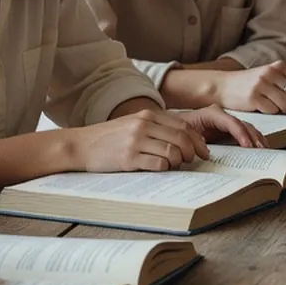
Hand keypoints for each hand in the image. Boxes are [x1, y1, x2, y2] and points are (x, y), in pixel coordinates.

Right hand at [73, 109, 209, 170]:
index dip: (198, 140)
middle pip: (182, 138)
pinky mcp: (128, 158)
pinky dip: (165, 168)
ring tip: (177, 165)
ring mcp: (136, 142)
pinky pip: (158, 164)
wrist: (81, 145)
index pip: (183, 126)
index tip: (204, 151)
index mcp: (147, 115)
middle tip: (194, 160)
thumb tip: (184, 139)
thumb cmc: (109, 137)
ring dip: (180, 161)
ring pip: (173, 152)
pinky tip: (162, 169)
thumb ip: (156, 127)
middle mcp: (144, 126)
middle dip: (193, 152)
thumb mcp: (133, 124)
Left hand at [175, 104, 265, 147]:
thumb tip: (208, 154)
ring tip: (264, 150)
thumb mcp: (185, 133)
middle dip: (253, 137)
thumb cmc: (177, 129)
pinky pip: (243, 133)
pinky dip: (252, 140)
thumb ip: (196, 142)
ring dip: (256, 139)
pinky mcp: (227, 130)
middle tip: (262, 150)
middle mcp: (222, 115)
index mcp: (212, 113)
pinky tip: (258, 148)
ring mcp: (226, 122)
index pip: (232, 123)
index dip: (241, 134)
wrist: (171, 126)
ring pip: (246, 128)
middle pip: (243, 125)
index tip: (248, 146)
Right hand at [214, 61, 285, 113]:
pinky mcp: (253, 97)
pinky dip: (272, 112)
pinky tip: (265, 109)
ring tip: (277, 109)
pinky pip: (273, 110)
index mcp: (278, 66)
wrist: (222, 86)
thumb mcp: (270, 76)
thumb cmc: (250, 84)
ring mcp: (262, 84)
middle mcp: (271, 73)